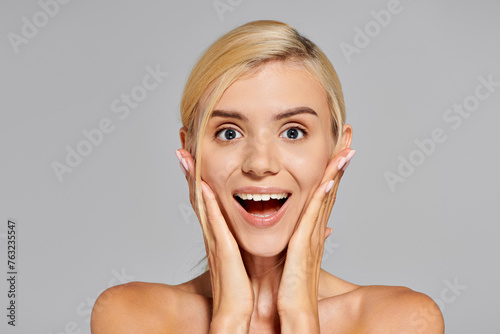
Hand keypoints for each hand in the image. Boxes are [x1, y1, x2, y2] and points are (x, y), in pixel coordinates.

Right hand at [176, 149, 253, 330]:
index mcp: (221, 235)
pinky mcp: (221, 250)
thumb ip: (251, 241)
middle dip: (191, 171)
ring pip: (201, 203)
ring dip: (193, 178)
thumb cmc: (243, 289)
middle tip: (182, 146)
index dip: (202, 178)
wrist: (238, 314)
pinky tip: (204, 185)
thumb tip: (272, 223)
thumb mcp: (247, 258)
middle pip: (199, 196)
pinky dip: (207, 203)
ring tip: (185, 155)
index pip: (209, 201)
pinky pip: (212, 222)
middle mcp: (214, 234)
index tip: (197, 156)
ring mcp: (215, 241)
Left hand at [277, 148, 355, 325]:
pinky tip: (328, 180)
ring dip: (336, 171)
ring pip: (327, 197)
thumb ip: (300, 240)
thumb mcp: (294, 257)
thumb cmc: (290, 289)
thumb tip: (311, 230)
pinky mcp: (305, 247)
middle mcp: (316, 230)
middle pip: (331, 188)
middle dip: (340, 160)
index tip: (338, 146)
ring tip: (346, 147)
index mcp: (311, 230)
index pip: (324, 192)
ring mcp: (313, 237)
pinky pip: (314, 217)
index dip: (332, 168)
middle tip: (348, 135)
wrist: (294, 315)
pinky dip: (322, 198)